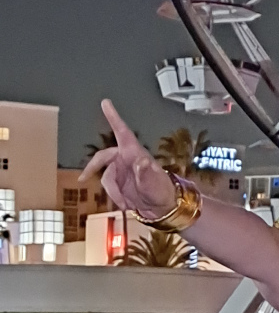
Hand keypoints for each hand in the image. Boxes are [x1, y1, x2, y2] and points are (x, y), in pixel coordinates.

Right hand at [82, 99, 176, 221]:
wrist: (162, 209)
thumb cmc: (162, 191)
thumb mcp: (155, 184)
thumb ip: (147, 173)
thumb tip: (141, 161)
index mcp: (135, 153)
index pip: (122, 132)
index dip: (114, 117)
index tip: (105, 102)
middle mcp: (126, 159)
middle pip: (102, 157)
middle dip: (93, 168)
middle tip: (82, 178)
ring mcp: (122, 171)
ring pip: (105, 177)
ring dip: (113, 192)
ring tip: (127, 204)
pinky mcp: (119, 182)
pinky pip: (109, 188)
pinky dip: (115, 197)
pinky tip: (127, 205)